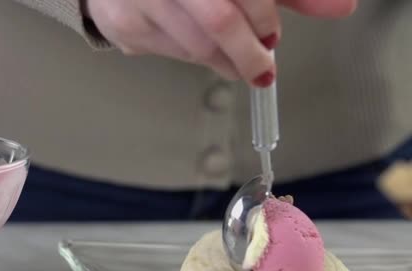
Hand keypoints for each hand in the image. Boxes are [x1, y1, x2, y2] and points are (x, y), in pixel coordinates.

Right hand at [84, 0, 356, 86]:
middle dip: (247, 53)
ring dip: (225, 60)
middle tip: (262, 69)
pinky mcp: (124, 28)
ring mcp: (137, 0)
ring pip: (195, 45)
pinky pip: (173, 54)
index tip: (272, 39)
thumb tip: (341, 8)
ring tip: (235, 59)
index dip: (264, 15)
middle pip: (218, 20)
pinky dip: (198, 57)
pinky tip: (205, 49)